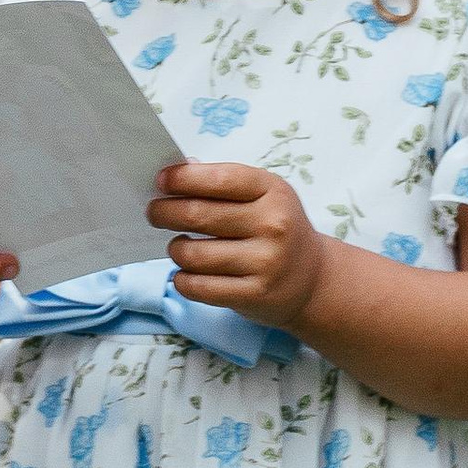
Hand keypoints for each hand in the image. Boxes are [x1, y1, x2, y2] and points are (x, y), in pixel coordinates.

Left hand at [150, 161, 325, 329]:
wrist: (313, 279)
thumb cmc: (278, 229)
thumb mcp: (265, 196)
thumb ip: (225, 183)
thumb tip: (178, 172)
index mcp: (272, 191)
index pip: (219, 179)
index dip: (182, 179)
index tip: (161, 181)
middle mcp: (272, 225)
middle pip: (198, 215)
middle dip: (164, 212)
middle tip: (154, 213)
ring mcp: (264, 262)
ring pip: (193, 255)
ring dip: (175, 249)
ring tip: (178, 247)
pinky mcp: (253, 294)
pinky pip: (198, 287)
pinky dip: (182, 280)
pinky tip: (185, 273)